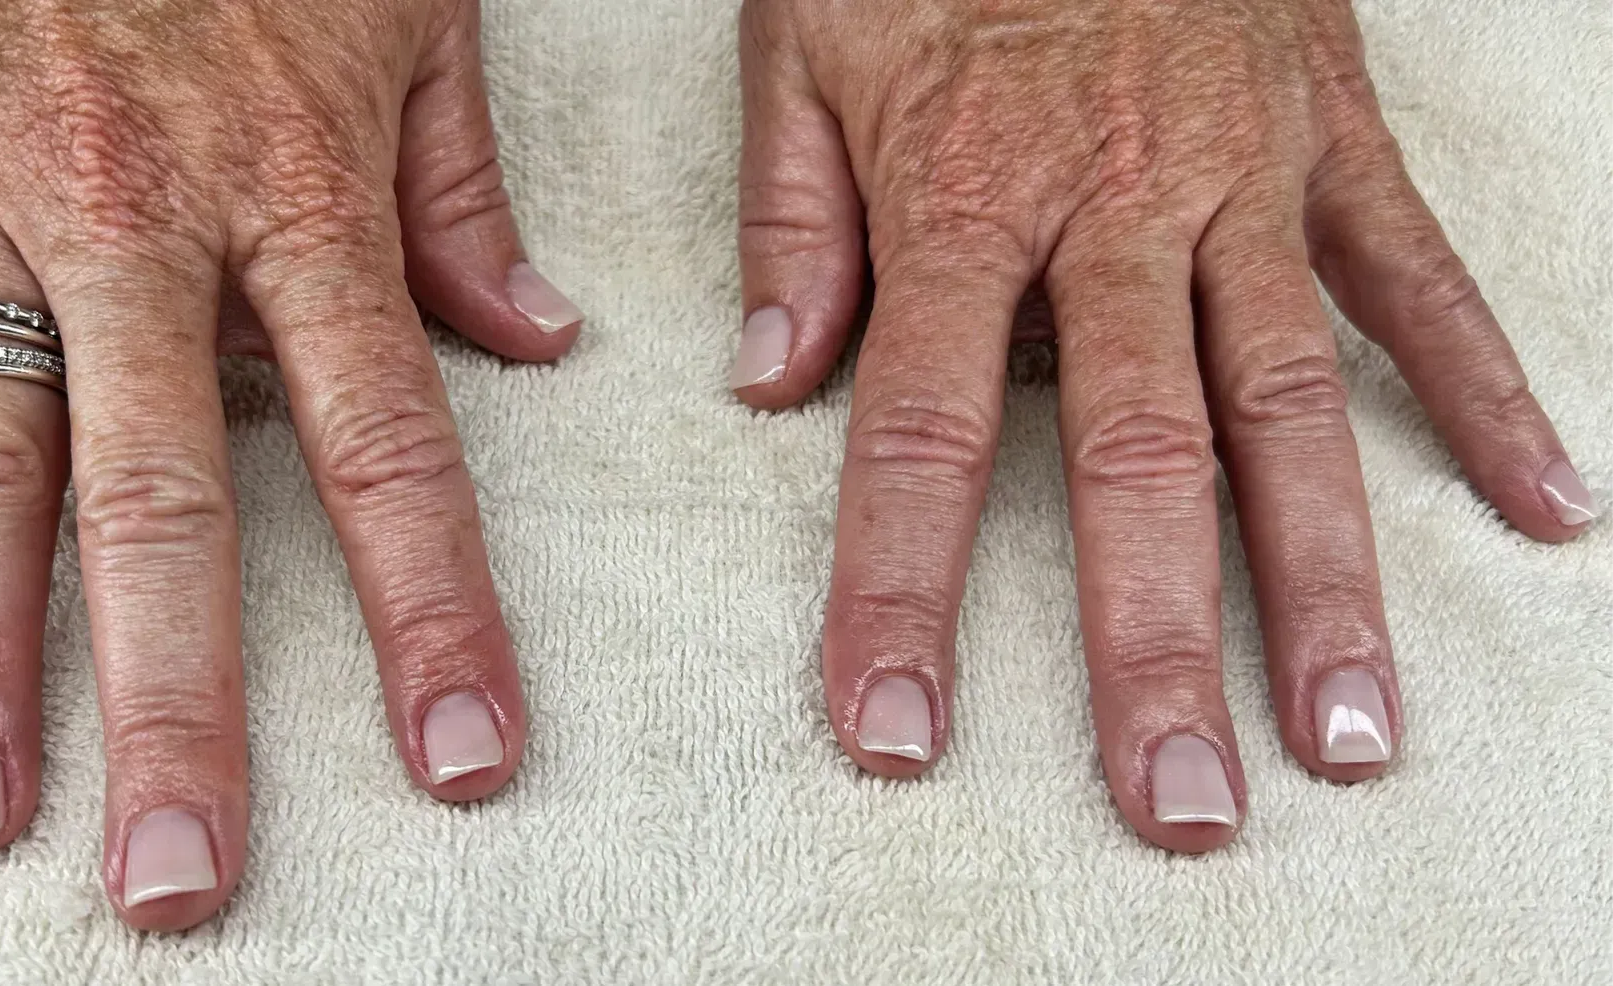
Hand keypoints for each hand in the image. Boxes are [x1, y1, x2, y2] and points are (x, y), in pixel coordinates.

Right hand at [0, 0, 582, 928]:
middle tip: (183, 874)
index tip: (461, 758)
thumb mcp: (407, 11)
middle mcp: (135, 216)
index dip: (429, 612)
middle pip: (162, 496)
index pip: (385, 444)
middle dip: (178, 698)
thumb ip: (456, 194)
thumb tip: (532, 341)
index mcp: (294, 188)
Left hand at [731, 0, 1594, 850]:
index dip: (900, 594)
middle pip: (1136, 456)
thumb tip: (767, 382)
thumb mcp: (802, 37)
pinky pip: (1421, 279)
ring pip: (1291, 402)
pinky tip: (1555, 510)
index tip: (896, 735)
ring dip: (1328, 576)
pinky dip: (1488, 391)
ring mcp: (1244, 178)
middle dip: (1153, 640)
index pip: (914, 434)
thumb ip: (792, 217)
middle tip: (1176, 804)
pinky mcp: (1337, 137)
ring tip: (1353, 734)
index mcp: (964, 201)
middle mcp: (1113, 212)